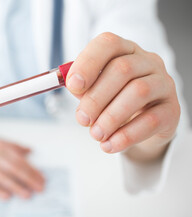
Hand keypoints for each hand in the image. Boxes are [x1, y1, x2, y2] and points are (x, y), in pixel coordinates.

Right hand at [0, 131, 44, 199]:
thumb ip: (13, 146)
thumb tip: (30, 151)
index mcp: (1, 146)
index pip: (21, 160)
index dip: (33, 170)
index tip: (42, 179)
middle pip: (15, 168)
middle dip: (29, 179)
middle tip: (40, 189)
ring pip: (3, 176)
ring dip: (16, 186)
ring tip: (27, 195)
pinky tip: (6, 196)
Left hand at [66, 32, 179, 161]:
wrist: (142, 123)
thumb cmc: (113, 100)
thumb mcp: (95, 90)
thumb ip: (83, 87)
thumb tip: (72, 86)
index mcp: (124, 50)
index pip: (108, 44)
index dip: (88, 63)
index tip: (72, 86)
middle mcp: (147, 61)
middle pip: (122, 69)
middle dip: (96, 98)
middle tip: (82, 119)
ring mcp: (163, 83)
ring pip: (138, 92)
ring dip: (111, 117)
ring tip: (96, 134)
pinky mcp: (172, 109)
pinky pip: (151, 120)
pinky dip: (126, 135)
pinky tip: (110, 145)